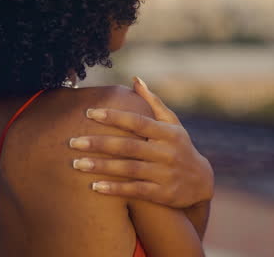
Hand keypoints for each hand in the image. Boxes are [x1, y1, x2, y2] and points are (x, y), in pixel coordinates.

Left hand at [68, 76, 213, 208]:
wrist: (201, 182)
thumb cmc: (179, 146)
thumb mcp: (172, 124)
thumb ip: (152, 103)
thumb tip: (135, 79)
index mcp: (167, 133)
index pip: (137, 122)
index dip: (114, 117)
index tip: (89, 113)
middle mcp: (166, 152)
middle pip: (128, 146)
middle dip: (99, 144)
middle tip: (73, 142)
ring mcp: (165, 174)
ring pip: (129, 169)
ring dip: (101, 167)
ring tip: (77, 164)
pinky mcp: (162, 194)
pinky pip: (135, 191)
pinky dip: (115, 189)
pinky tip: (94, 187)